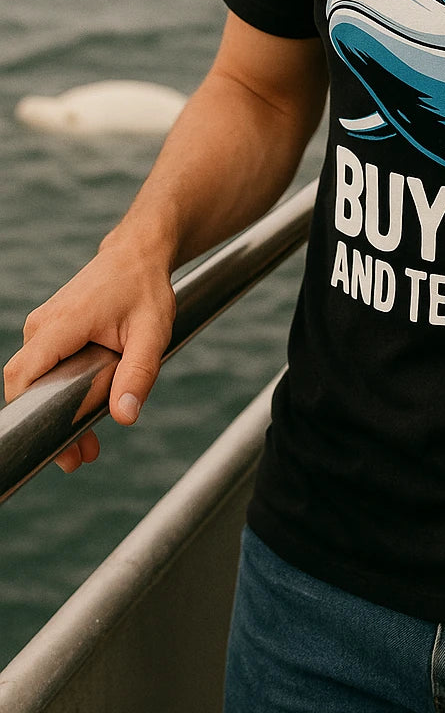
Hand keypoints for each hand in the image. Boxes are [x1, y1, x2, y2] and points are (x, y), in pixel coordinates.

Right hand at [3, 234, 176, 473]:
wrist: (139, 254)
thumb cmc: (146, 288)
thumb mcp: (152, 332)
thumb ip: (138, 373)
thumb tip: (125, 416)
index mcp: (62, 323)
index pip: (23, 374)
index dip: (29, 412)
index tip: (54, 445)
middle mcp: (42, 325)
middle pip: (28, 384)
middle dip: (50, 424)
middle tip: (81, 458)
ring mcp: (43, 326)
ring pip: (37, 378)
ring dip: (57, 410)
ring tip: (88, 444)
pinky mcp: (50, 330)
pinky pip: (45, 367)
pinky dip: (61, 391)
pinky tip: (86, 411)